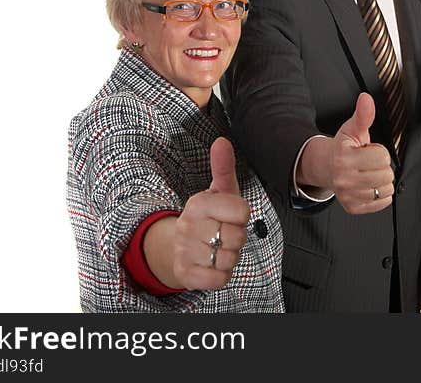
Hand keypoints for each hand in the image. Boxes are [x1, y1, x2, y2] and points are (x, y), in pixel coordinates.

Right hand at [168, 137, 251, 289]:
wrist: (178, 246)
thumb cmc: (208, 217)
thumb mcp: (218, 191)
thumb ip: (223, 167)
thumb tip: (221, 141)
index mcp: (198, 203)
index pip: (242, 212)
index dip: (243, 217)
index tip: (232, 216)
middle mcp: (188, 225)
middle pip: (237, 238)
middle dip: (237, 238)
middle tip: (224, 234)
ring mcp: (184, 250)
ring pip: (228, 259)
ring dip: (229, 257)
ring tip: (218, 248)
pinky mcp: (184, 274)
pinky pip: (218, 279)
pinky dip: (221, 275)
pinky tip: (212, 264)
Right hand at [329, 93, 394, 214]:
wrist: (326, 167)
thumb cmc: (342, 148)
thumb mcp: (352, 129)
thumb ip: (363, 115)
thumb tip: (366, 99)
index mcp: (344, 158)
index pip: (382, 157)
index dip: (379, 151)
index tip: (368, 151)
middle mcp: (344, 179)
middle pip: (385, 175)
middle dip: (381, 166)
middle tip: (369, 163)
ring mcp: (348, 195)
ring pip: (385, 190)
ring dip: (382, 181)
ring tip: (369, 173)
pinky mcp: (353, 207)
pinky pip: (383, 203)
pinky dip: (380, 195)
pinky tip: (369, 185)